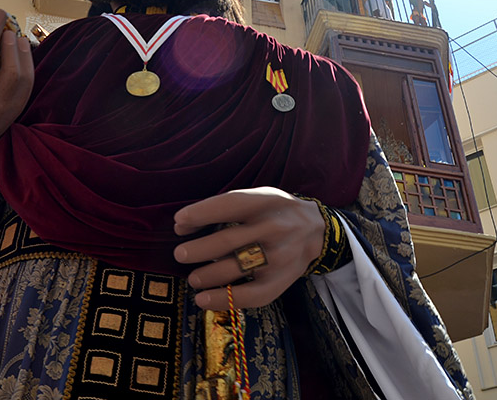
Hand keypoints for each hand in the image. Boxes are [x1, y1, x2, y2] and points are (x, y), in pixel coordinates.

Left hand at [173, 187, 324, 309]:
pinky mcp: (281, 281)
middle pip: (228, 241)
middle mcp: (274, 228)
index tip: (178, 222)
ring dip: (207, 276)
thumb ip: (222, 208)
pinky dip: (223, 300)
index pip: (230, 205)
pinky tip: (203, 299)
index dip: (201, 213)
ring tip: (193, 278)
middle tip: (180, 255)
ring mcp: (279, 256)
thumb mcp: (257, 197)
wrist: (317, 230)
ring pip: (236, 269)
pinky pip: (250, 295)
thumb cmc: (274, 212)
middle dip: (198, 249)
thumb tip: (180, 225)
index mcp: (265, 202)